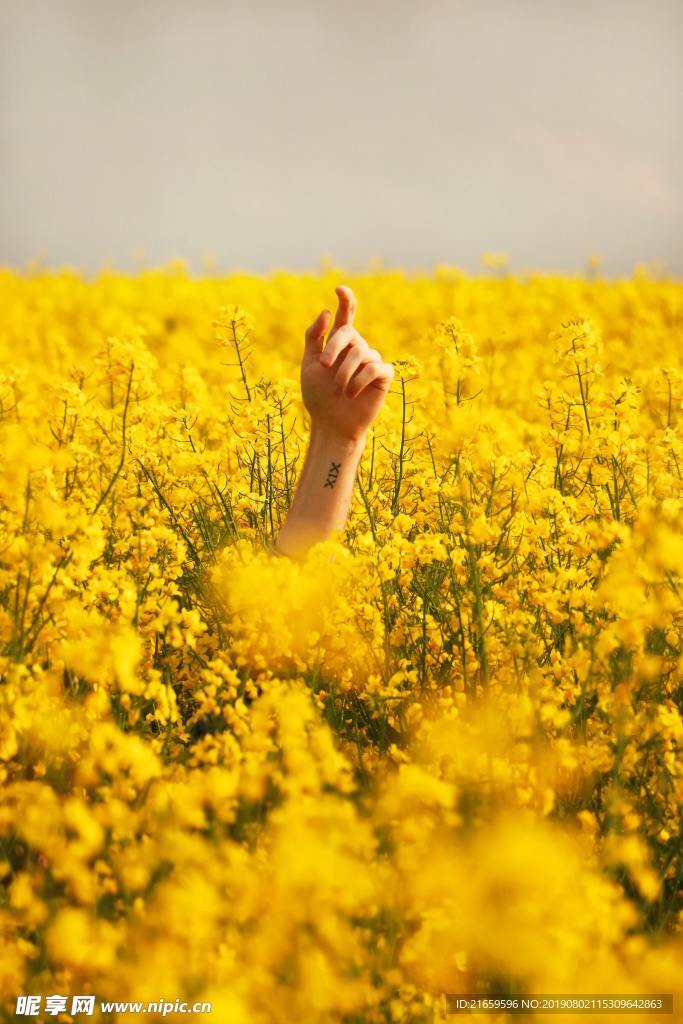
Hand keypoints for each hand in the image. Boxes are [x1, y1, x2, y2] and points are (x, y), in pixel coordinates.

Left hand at [301, 285, 393, 441]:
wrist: (331, 424)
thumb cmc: (318, 396)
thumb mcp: (309, 365)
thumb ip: (314, 337)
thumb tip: (327, 312)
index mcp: (339, 344)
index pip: (346, 316)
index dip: (345, 300)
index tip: (339, 289)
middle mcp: (357, 348)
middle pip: (348, 333)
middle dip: (333, 347)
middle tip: (324, 365)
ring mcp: (371, 361)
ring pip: (360, 352)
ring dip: (344, 372)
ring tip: (339, 390)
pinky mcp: (383, 376)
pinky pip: (375, 367)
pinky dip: (360, 380)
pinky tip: (351, 394)